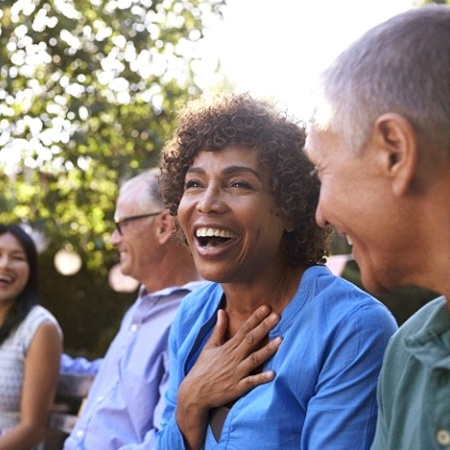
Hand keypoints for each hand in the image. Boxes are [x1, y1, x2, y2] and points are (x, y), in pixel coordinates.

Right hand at [176, 305, 281, 448]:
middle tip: (277, 316)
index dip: (255, 318)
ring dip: (267, 350)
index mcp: (228, 347)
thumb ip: (219, 329)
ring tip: (281, 340)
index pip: (244, 329)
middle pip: (251, 340)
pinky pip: (251, 382)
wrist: (194, 393)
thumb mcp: (209, 346)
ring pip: (255, 359)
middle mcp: (234, 358)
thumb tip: (221, 311)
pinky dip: (261, 378)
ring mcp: (236, 373)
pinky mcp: (237, 388)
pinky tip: (273, 374)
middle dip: (264, 327)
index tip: (266, 307)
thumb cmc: (202, 368)